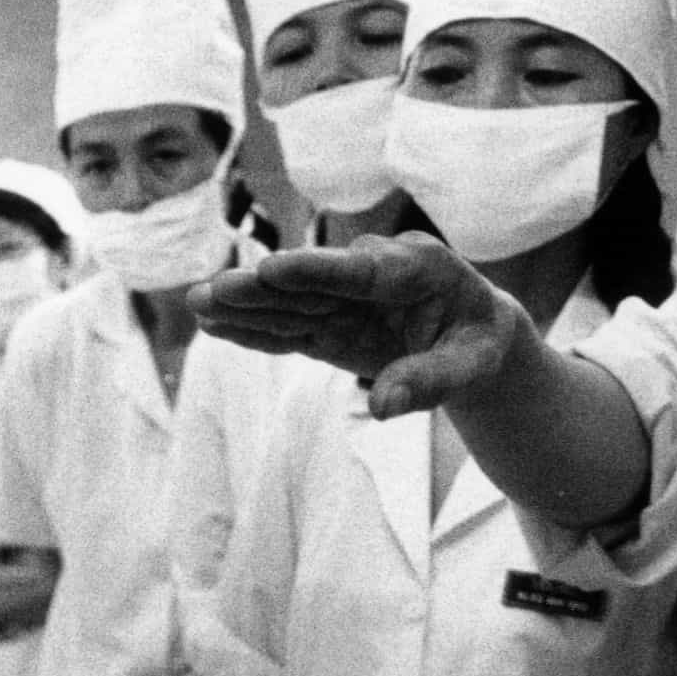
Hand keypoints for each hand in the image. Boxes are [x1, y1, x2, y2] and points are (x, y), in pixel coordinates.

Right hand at [188, 233, 528, 419]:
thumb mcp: (473, 366)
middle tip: (212, 291)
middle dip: (260, 290)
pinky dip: (255, 331)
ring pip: (290, 304)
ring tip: (198, 304)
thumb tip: (381, 408)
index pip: (359, 272)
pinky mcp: (328, 322)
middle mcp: (370, 274)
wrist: (473, 332)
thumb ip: (430, 381)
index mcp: (416, 268)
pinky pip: (289, 328)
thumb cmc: (478, 343)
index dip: (313, 271)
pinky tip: (217, 326)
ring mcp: (344, 298)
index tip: (271, 268)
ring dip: (245, 307)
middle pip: (310, 285)